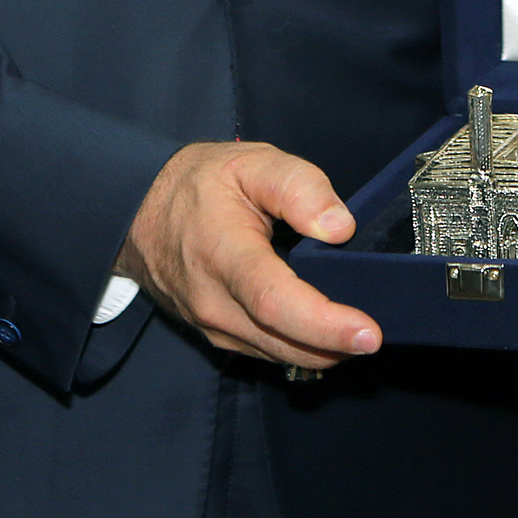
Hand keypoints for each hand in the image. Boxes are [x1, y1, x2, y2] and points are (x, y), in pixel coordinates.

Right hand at [122, 140, 382, 368]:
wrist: (139, 210)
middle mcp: (213, 301)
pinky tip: (326, 333)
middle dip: (335, 347)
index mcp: (223, 253)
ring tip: (359, 334)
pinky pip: (266, 351)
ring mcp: (211, 325)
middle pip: (282, 341)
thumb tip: (339, 228)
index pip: (275, 301)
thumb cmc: (200, 184)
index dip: (325, 324)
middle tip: (379, 338)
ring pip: (277, 354)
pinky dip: (301, 348)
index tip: (368, 334)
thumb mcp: (252, 163)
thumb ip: (299, 187)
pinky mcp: (216, 335)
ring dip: (321, 352)